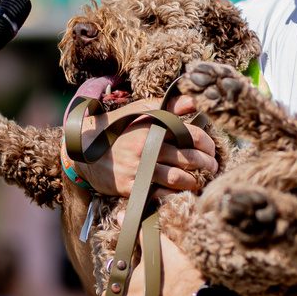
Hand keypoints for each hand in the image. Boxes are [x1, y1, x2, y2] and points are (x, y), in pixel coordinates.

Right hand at [75, 95, 216, 196]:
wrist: (83, 150)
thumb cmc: (118, 127)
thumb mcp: (141, 110)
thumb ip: (169, 106)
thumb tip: (194, 101)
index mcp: (153, 127)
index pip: (190, 134)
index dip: (207, 143)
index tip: (211, 149)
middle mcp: (147, 147)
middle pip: (189, 158)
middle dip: (207, 164)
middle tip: (213, 167)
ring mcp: (139, 168)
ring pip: (178, 178)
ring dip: (195, 182)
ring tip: (201, 181)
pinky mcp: (131, 187)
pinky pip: (161, 194)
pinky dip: (175, 195)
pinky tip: (182, 193)